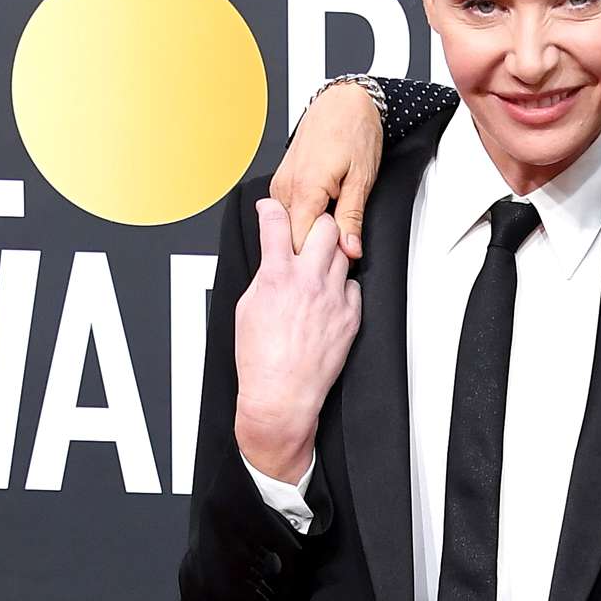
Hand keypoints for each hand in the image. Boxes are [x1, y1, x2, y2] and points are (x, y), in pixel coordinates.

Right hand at [233, 200, 361, 483]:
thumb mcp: (247, 308)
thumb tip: (271, 260)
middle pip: (324, 227)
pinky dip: (343, 286)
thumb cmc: (260, 358)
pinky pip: (353, 285)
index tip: (271, 206)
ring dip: (331, 253)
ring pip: (342, 253)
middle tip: (309, 231)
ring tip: (319, 266)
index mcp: (277, 277)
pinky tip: (331, 296)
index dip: (272, 208)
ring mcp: (333, 297)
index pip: (276, 224)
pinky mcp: (351, 315)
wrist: (282, 394)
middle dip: (316, 222)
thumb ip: (264, 276)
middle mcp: (308, 282)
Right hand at [271, 82, 382, 258]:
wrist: (343, 102)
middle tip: (342, 243)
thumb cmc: (354, 130)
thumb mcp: (362, 178)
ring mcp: (281, 184)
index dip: (319, 256)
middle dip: (315, 245)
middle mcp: (285, 187)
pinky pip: (291, 210)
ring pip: (291, 224)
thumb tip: (350, 249)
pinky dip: (307, 216)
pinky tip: (326, 211)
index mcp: (304, 189)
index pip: (299, 242)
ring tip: (336, 223)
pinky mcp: (283, 181)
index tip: (336, 262)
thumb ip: (352, 217)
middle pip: (293, 235)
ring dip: (311, 230)